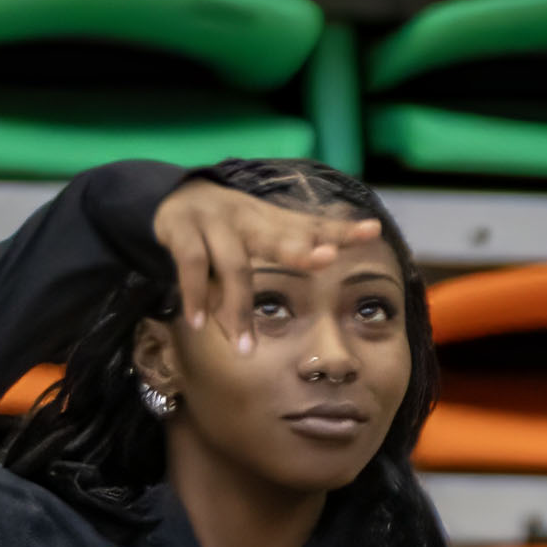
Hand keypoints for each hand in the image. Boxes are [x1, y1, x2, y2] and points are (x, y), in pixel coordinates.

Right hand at [150, 178, 379, 349]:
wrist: (173, 196)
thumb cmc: (231, 226)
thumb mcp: (266, 231)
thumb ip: (297, 245)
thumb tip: (335, 259)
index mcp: (273, 220)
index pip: (313, 224)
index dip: (342, 230)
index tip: (373, 232)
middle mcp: (248, 218)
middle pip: (278, 238)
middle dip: (301, 252)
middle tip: (325, 261)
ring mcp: (214, 222)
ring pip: (234, 267)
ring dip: (238, 309)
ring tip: (245, 349)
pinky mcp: (181, 230)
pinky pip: (193, 267)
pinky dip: (196, 297)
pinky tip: (200, 323)